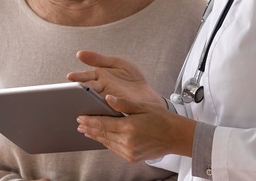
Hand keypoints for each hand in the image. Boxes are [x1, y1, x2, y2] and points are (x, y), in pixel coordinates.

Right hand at [67, 50, 162, 105]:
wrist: (148, 93)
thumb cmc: (132, 78)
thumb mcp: (117, 63)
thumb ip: (99, 59)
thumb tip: (79, 53)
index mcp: (98, 77)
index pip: (84, 77)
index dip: (77, 77)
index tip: (70, 76)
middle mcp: (99, 90)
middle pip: (86, 91)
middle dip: (78, 91)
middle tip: (71, 91)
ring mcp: (105, 102)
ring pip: (91, 102)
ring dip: (86, 103)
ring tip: (81, 102)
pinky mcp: (112, 112)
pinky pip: (103, 112)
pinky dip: (98, 112)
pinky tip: (95, 112)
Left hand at [76, 94, 194, 162]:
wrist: (176, 136)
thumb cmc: (162, 119)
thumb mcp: (143, 106)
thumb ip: (123, 104)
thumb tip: (107, 98)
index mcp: (129, 127)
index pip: (103, 124)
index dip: (90, 121)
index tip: (80, 118)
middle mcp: (127, 142)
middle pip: (102, 134)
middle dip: (90, 129)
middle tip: (80, 124)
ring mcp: (129, 152)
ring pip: (107, 143)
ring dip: (96, 136)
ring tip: (87, 131)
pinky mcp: (132, 157)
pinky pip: (114, 149)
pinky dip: (106, 143)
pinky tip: (103, 138)